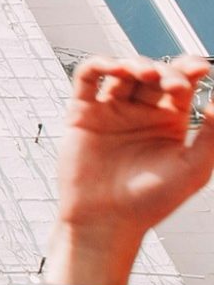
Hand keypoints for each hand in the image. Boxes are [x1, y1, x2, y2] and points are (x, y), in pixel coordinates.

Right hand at [45, 57, 213, 284]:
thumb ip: (213, 134)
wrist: (108, 220)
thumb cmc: (152, 201)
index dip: (190, 70)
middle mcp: (140, 112)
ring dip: (133, 64)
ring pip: (121, 71)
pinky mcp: (83, 113)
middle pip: (153, 74)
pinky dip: (98, 65)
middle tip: (171, 83)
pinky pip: (87, 79)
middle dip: (164, 71)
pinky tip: (111, 67)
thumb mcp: (194, 168)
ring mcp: (111, 110)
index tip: (201, 68)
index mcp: (169, 122)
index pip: (181, 85)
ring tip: (143, 74)